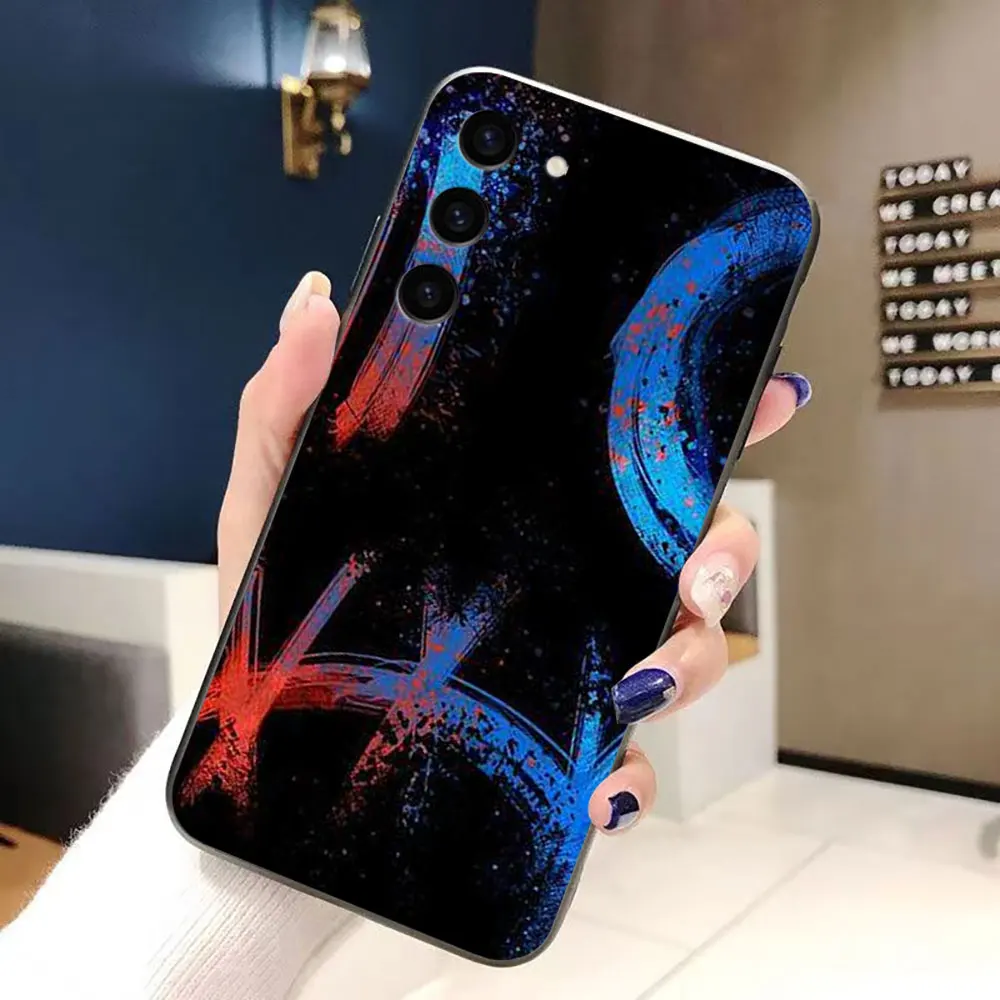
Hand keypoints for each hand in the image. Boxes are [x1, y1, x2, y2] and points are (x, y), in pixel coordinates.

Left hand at [217, 271, 810, 838]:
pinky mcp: (560, 740)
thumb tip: (315, 304)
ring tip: (633, 685)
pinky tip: (601, 784)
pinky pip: (631, 757)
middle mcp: (565, 571)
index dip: (712, 415)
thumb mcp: (275, 495)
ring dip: (690, 662)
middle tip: (698, 567)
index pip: (629, 446)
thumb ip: (289, 401)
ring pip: (685, 646)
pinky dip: (633, 773)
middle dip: (728, 548)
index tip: (767, 390)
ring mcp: (571, 655)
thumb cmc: (279, 611)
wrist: (273, 744)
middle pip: (693, 541)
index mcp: (519, 501)